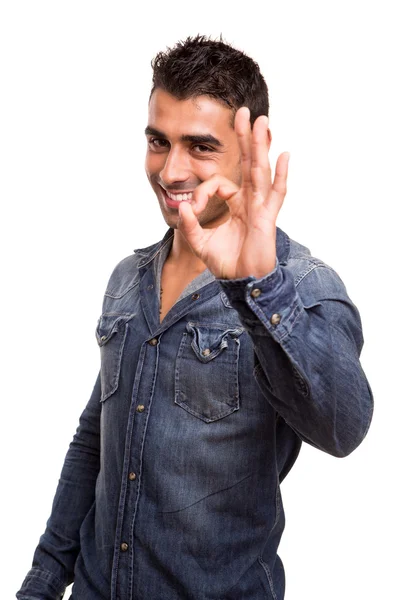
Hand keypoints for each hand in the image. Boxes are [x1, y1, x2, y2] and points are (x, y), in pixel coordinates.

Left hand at [177, 107, 289, 279]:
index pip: (218, 183)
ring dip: (261, 145)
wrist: (241, 282)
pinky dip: (281, 175)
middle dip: (245, 138)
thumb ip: (190, 225)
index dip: (201, 192)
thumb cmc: (226, 263)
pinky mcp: (267, 218)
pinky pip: (276, 194)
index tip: (190, 210)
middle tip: (244, 112)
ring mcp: (260, 207)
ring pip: (261, 170)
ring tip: (262, 121)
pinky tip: (284, 155)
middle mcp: (250, 200)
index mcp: (235, 203)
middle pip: (248, 163)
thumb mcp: (200, 242)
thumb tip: (182, 208)